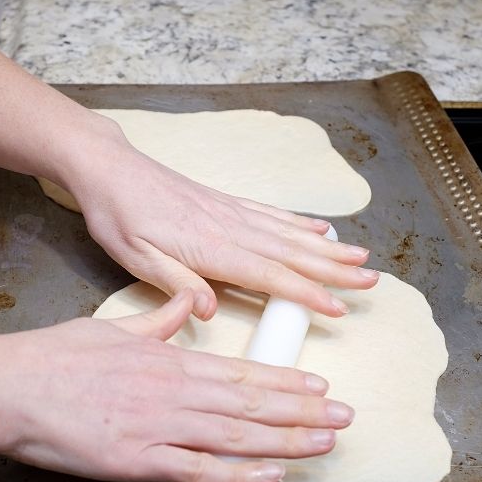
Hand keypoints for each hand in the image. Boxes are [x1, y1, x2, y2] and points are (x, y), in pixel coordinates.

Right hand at [0, 292, 354, 481]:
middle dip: (303, 413)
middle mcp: (171, 392)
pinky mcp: (135, 460)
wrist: (5, 388)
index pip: (239, 371)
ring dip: (286, 441)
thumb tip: (188, 304)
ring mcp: (156, 427)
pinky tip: (269, 475)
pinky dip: (237, 475)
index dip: (285, 381)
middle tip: (343, 419)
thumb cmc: (48, 360)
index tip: (318, 387)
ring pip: (236, 436)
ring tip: (323, 445)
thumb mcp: (110, 327)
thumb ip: (155, 319)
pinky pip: (198, 470)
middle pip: (251, 404)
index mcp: (165, 359)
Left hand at [63, 126, 379, 319]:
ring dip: (326, 247)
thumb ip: (176, 284)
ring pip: (288, 233)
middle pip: (291, 253)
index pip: (268, 275)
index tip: (337, 308)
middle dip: (333, 270)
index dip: (305, 293)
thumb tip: (208, 311)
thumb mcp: (136, 259)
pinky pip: (271, 214)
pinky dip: (300, 223)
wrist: (109, 169)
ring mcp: (230, 211)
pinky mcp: (224, 201)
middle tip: (371, 282)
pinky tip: (320, 229)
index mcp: (209, 247)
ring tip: (361, 258)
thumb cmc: (118, 218)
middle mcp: (228, 226)